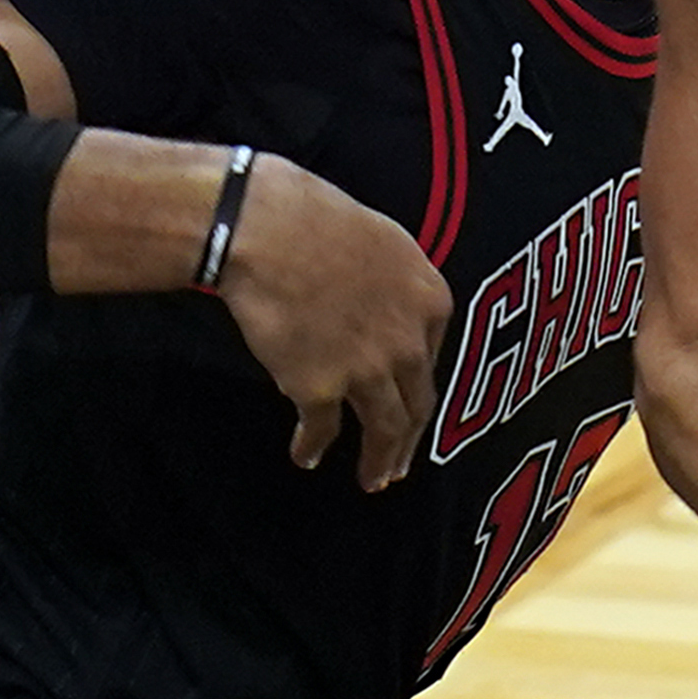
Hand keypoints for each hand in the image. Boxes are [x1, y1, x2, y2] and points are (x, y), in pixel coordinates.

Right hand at [215, 155, 452, 488]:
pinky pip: (323, 430)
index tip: (411, 407)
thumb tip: (382, 303)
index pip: (432, 357)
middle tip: (401, 465)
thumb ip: (394, 284)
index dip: (417, 385)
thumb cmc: (316, 218)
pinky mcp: (321, 388)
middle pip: (417, 403)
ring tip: (372, 480)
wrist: (265, 228)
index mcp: (431, 299)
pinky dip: (313, 447)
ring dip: (379, 461)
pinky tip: (305, 455)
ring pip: (385, 429)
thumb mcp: (383, 241)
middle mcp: (409, 342)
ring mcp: (368, 370)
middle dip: (409, 438)